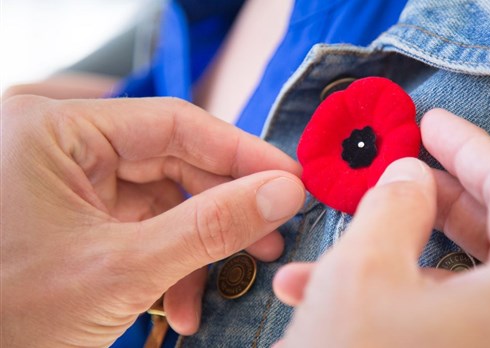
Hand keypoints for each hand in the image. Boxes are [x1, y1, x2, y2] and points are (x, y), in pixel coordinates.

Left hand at [1, 96, 304, 346]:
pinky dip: (170, 263)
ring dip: (198, 246)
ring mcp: (72, 184)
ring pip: (165, 200)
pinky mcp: (80, 218)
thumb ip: (211, 225)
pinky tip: (180, 304)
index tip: (291, 179)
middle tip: (270, 237)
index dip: (241, 152)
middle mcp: (64, 146)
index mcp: (57, 131)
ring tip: (230, 280)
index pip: (174, 123)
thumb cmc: (12, 313)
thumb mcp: (124, 268)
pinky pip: (144, 227)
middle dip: (223, 208)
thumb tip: (284, 192)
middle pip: (174, 162)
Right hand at [274, 109, 489, 347]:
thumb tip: (407, 176)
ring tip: (336, 240)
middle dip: (434, 197)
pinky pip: (452, 317)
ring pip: (464, 277)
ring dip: (399, 252)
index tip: (431, 122)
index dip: (466, 145)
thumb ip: (394, 202)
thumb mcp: (364, 267)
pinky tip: (329, 291)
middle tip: (400, 169)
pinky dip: (400, 297)